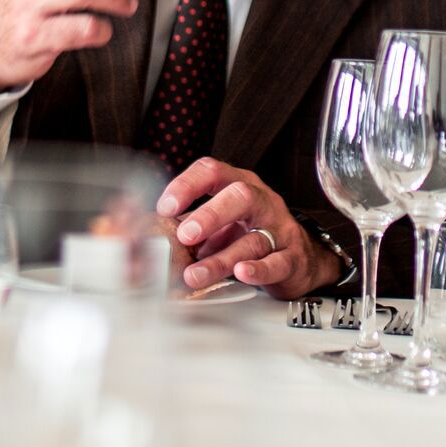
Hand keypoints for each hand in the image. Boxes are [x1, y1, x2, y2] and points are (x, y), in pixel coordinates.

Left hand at [157, 158, 330, 299]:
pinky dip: (259, 269)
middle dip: (210, 215)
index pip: (213, 171)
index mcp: (240, 185)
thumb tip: (146, 233)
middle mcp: (262, 202)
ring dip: (221, 259)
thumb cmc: (251, 236)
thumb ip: (190, 224)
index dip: (188, 185)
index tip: (165, 206)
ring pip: (252, 239)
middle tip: (185, 235)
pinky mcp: (292, 258)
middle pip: (240, 196)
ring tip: (195, 275)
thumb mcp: (222, 222)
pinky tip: (242, 273)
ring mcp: (280, 229)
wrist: (299, 260)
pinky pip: (277, 262)